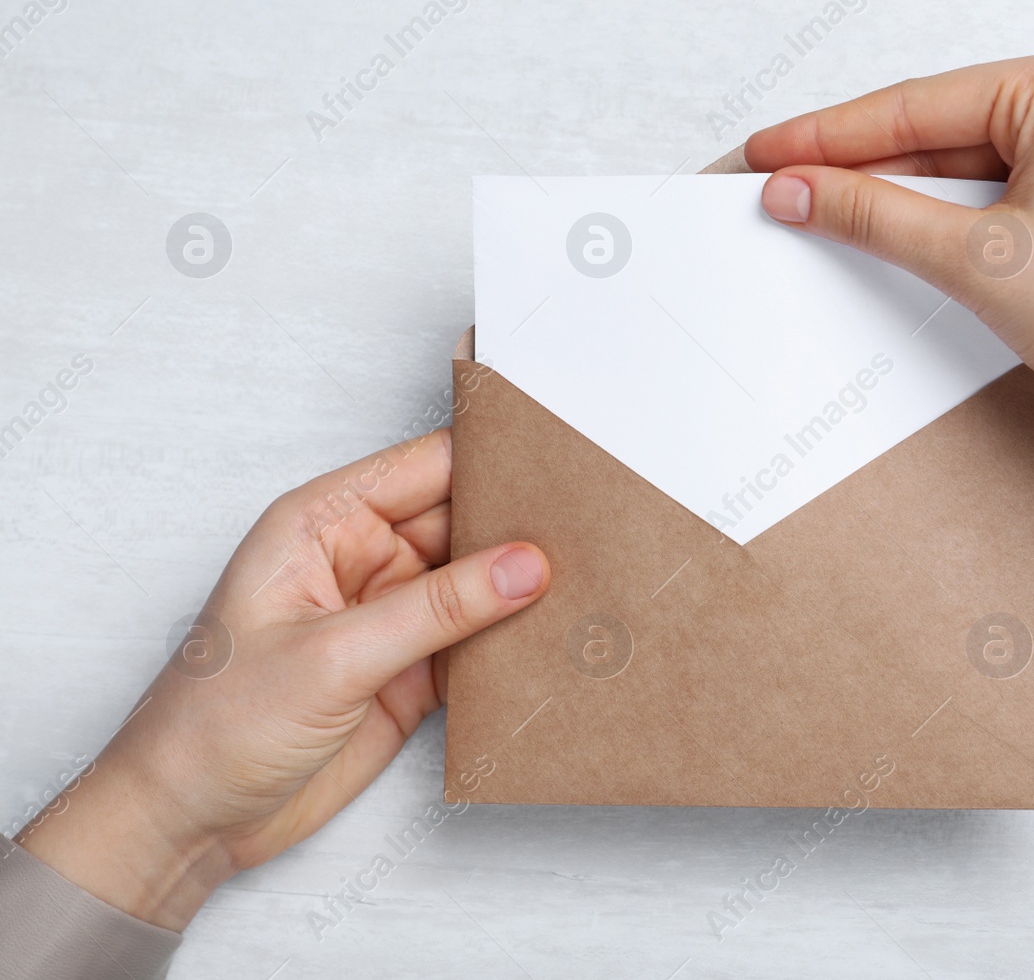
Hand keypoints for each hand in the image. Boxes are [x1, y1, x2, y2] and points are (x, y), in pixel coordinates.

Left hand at [16, 429, 549, 929]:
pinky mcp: (412, 672)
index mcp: (323, 523)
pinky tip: (555, 641)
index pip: (426, 468)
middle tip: (592, 532)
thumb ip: (436, 609)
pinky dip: (515, 644)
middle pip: (464, 522)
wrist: (190, 824)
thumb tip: (522, 566)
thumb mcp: (332, 658)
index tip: (558, 463)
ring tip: (590, 585)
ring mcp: (389, 616)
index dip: (491, 460)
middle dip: (522, 529)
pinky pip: (479, 642)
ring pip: (480, 584)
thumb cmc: (213, 726)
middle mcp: (361, 559)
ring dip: (525, 590)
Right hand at [747, 55, 1033, 582]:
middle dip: (856, 164)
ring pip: (966, 164)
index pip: (909, 106)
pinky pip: (1002, 190)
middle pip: (935, 128)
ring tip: (828, 216)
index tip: (764, 153)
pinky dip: (949, 216)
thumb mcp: (977, 259)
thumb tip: (801, 189)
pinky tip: (903, 236)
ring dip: (900, 194)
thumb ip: (874, 216)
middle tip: (782, 186)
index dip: (823, 136)